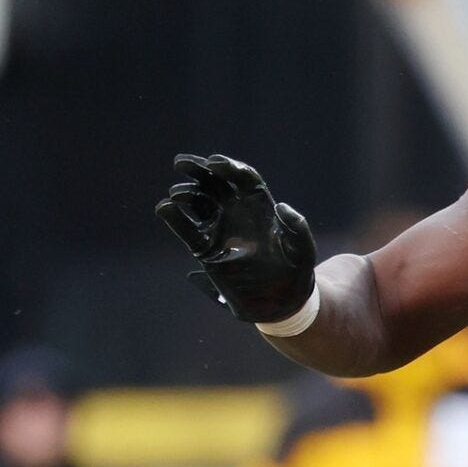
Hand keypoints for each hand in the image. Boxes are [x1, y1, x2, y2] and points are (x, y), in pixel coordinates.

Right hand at [154, 154, 318, 323]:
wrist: (279, 303)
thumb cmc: (295, 273)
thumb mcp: (303, 250)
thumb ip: (297, 227)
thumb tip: (281, 206)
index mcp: (260, 206)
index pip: (242, 178)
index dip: (229, 167)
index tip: (215, 163)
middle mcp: (237, 213)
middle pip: (215, 183)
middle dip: (198, 170)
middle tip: (181, 163)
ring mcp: (220, 229)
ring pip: (198, 203)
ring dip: (185, 193)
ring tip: (176, 193)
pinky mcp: (207, 250)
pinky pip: (187, 231)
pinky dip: (175, 219)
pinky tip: (164, 208)